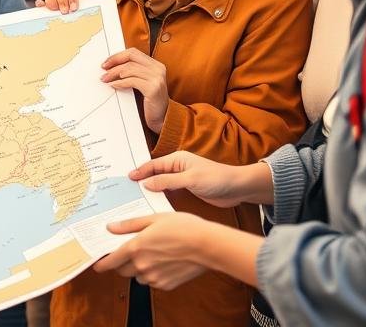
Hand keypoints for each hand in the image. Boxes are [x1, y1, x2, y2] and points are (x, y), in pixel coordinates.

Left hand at [92, 213, 208, 289]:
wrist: (208, 245)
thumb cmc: (184, 227)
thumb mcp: (154, 219)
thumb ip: (130, 225)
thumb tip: (111, 227)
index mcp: (136, 247)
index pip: (111, 261)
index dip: (102, 264)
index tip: (97, 265)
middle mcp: (142, 265)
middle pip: (122, 270)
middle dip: (123, 263)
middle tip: (132, 252)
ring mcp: (154, 277)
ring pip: (138, 276)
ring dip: (139, 269)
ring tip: (153, 254)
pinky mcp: (165, 285)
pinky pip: (153, 281)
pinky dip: (154, 274)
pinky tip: (165, 262)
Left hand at [101, 49, 168, 132]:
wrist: (162, 117)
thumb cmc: (150, 101)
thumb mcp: (143, 82)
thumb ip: (133, 72)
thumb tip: (112, 66)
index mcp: (156, 65)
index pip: (134, 52)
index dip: (118, 56)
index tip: (107, 62)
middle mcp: (158, 69)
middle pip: (131, 57)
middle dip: (114, 61)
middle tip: (103, 69)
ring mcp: (157, 78)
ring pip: (129, 69)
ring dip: (114, 73)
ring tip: (106, 79)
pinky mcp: (153, 88)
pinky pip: (131, 81)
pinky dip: (120, 82)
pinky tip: (114, 85)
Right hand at [129, 151, 272, 207]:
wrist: (238, 189)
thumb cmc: (217, 179)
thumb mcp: (190, 179)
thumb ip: (167, 181)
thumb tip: (146, 183)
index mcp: (177, 159)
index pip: (153, 165)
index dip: (140, 171)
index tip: (128, 179)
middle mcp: (178, 168)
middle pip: (155, 174)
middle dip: (142, 181)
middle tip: (127, 190)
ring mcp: (182, 179)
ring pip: (161, 184)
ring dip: (151, 190)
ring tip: (136, 199)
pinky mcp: (187, 190)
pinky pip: (169, 193)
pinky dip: (161, 197)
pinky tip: (154, 205)